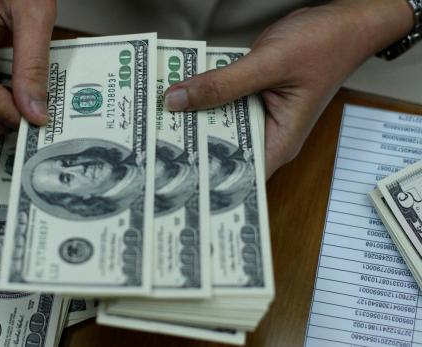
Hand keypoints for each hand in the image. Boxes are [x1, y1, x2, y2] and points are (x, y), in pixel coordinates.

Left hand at [164, 0, 412, 176]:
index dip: (203, 179)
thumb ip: (222, 83)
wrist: (342, 20)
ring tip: (154, 125)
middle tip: (149, 148)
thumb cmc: (324, 44)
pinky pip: (221, 105)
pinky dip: (203, 101)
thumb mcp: (268, 63)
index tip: (168, 178)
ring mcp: (258, 118)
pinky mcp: (251, 100)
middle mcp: (267, 136)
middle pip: (221, 152)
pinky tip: (177, 98)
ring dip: (192, 122)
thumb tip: (176, 100)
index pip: (236, 176)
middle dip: (188, 148)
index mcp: (279, 142)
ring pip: (218, 127)